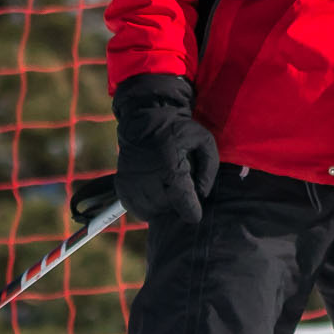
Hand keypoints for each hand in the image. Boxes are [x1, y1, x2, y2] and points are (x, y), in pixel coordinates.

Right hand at [112, 75, 219, 232]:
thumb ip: (210, 168)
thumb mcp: (204, 140)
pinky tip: (154, 190)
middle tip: (180, 186)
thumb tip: (203, 193)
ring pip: (153, 214)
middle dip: (178, 204)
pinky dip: (147, 205)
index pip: (186, 209)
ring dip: (162, 206)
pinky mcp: (122, 188)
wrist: (143, 118)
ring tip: (166, 187)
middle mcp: (148, 181)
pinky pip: (137, 210)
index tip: (195, 203)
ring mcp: (132, 186)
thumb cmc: (177, 130)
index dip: (194, 209)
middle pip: (170, 212)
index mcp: (170, 170)